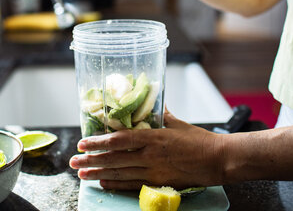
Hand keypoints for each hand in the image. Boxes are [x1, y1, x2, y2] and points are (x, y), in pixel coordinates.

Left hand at [69, 109, 224, 189]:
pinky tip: (103, 182)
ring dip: (98, 173)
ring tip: (82, 174)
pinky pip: (132, 184)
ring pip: (119, 173)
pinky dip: (116, 184)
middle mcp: (150, 155)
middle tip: (73, 163)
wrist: (218, 160)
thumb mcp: (178, 123)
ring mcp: (153, 171)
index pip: (120, 140)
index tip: (83, 143)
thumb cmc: (199, 140)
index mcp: (153, 136)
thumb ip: (161, 116)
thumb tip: (150, 107)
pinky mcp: (158, 182)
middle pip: (114, 158)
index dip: (99, 142)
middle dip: (91, 161)